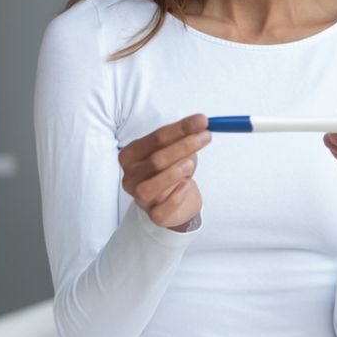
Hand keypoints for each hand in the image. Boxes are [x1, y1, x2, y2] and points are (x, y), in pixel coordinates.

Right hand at [119, 113, 211, 231]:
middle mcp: (131, 176)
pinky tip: (187, 186)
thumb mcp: (177, 149)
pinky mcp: (153, 215)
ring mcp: (139, 197)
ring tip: (191, 163)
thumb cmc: (172, 169)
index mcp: (132, 154)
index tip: (202, 121)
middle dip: (183, 146)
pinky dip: (174, 198)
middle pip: (155, 160)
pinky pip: (161, 210)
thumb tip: (202, 122)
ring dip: (171, 174)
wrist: (174, 199)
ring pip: (150, 187)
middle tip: (205, 137)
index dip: (180, 128)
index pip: (156, 138)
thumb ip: (186, 135)